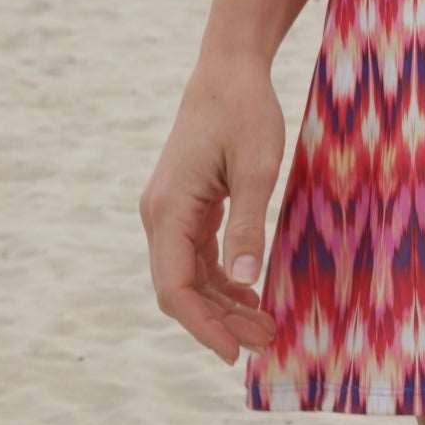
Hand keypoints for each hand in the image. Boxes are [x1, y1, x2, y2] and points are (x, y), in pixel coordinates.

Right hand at [139, 53, 285, 365]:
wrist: (229, 71)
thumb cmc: (245, 112)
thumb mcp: (257, 167)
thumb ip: (249, 223)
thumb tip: (245, 279)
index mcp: (168, 211)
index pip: (175, 289)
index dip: (203, 327)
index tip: (234, 354)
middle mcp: (159, 217)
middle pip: (181, 289)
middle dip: (220, 321)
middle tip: (266, 341)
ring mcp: (169, 212)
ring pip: (189, 276)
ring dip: (223, 303)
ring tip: (265, 324)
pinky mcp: (184, 207)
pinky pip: (196, 256)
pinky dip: (221, 279)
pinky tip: (250, 293)